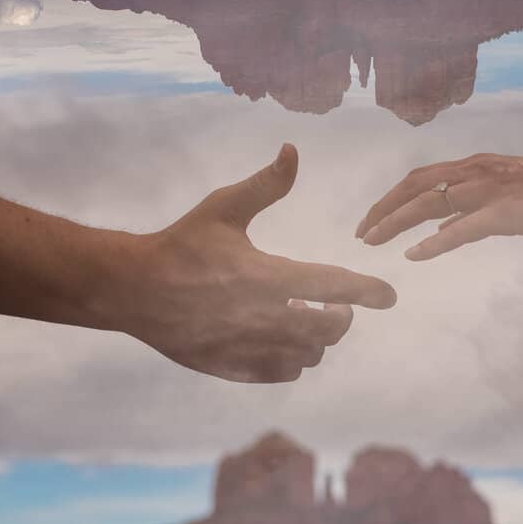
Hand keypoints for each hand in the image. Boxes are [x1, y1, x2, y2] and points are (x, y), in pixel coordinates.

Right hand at [115, 144, 395, 382]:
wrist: (133, 289)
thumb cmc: (181, 244)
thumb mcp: (222, 209)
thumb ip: (265, 186)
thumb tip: (293, 151)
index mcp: (264, 276)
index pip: (332, 286)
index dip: (367, 291)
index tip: (389, 296)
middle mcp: (260, 317)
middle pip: (327, 329)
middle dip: (342, 317)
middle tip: (339, 307)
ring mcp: (247, 346)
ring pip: (308, 355)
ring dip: (317, 339)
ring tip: (306, 319)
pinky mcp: (232, 366)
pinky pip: (283, 372)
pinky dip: (294, 359)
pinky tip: (284, 340)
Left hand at [355, 154, 522, 259]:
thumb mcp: (511, 197)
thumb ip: (475, 210)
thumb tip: (441, 228)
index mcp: (478, 166)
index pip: (422, 178)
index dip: (392, 199)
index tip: (372, 221)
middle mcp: (478, 171)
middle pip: (415, 187)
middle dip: (382, 209)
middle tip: (361, 233)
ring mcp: (491, 190)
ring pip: (429, 203)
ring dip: (395, 223)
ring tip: (372, 242)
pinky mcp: (507, 212)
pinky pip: (460, 229)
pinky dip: (433, 242)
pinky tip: (413, 256)